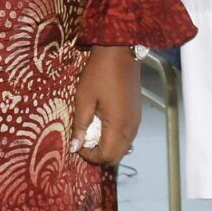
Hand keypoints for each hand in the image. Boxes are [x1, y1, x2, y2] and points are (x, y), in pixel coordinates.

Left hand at [67, 45, 141, 166]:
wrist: (120, 53)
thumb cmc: (99, 74)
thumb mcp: (83, 99)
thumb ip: (80, 125)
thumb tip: (74, 147)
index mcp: (118, 126)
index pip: (107, 156)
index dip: (90, 156)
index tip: (77, 146)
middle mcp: (131, 128)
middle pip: (117, 156)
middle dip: (99, 155)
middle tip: (82, 142)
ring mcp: (136, 121)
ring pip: (123, 147)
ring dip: (107, 146)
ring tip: (90, 134)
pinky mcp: (137, 115)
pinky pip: (127, 136)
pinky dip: (114, 138)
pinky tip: (102, 125)